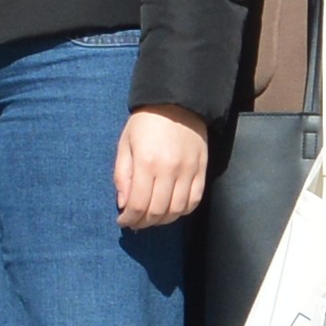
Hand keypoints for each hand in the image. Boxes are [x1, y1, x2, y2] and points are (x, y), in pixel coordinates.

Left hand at [111, 109, 209, 230]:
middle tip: (136, 223)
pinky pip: (195, 201)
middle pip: (158, 211)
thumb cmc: (145, 123)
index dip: (130, 219)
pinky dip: (183, 211)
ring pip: (178, 210)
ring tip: (152, 218)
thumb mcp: (125, 144)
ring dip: (163, 220)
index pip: (139, 205)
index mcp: (146, 163)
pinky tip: (172, 210)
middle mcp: (169, 171)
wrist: (177, 103)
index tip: (123, 221)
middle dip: (144, 222)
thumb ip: (123, 175)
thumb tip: (124, 205)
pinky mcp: (202, 171)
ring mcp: (189, 172)